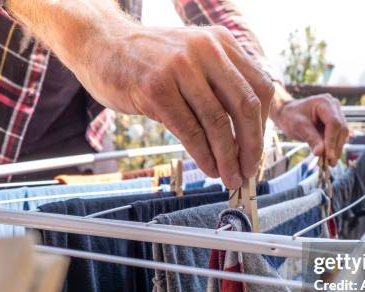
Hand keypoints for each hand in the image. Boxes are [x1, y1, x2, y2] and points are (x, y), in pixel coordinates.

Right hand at [7, 1, 273, 188]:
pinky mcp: (156, 88)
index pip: (260, 88)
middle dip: (252, 146)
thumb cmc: (149, 59)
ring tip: (230, 176)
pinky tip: (208, 167)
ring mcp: (180, 68)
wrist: (100, 43)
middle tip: (249, 170)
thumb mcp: (193, 58)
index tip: (257, 150)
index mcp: (221, 42)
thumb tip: (245, 133)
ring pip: (218, 122)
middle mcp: (206, 50)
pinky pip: (189, 130)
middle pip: (246, 106)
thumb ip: (220, 83)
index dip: (264, 125)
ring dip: (227, 157)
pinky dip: (203, 155)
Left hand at [272, 94, 348, 165]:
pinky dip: (334, 148)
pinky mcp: (336, 123)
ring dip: (337, 149)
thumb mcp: (298, 127)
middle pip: (341, 129)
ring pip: (342, 134)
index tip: (329, 156)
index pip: (334, 122)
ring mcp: (337, 114)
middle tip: (330, 163)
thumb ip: (310, 139)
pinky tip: (329, 158)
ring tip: (329, 163)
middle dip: (336, 147)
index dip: (332, 140)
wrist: (288, 114)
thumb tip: (320, 153)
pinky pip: (339, 137)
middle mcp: (334, 106)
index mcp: (324, 102)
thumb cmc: (291, 116)